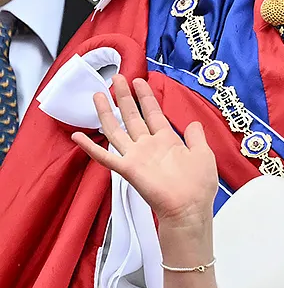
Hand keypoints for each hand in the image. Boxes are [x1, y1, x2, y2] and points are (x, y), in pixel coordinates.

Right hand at [70, 75, 218, 231]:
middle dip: (125, 97)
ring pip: (117, 130)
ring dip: (107, 113)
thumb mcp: (203, 154)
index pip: (153, 113)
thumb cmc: (198, 186)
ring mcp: (137, 156)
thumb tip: (193, 123)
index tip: (140, 81)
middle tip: (117, 79)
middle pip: (133, 116)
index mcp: (167, 141)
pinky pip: (105, 157)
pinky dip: (91, 147)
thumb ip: (196, 137)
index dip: (146, 97)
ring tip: (99, 95)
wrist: (190, 208)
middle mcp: (149, 146)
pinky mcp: (128, 169)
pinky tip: (78, 136)